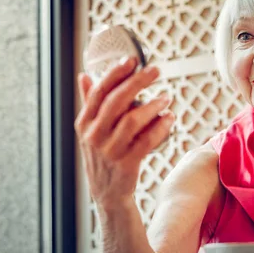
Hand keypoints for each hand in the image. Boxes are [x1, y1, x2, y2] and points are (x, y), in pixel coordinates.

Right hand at [74, 57, 174, 206]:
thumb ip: (89, 102)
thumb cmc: (103, 155)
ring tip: (166, 98)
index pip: (98, 92)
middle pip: (116, 101)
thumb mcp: (90, 130)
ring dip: (152, 106)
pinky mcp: (126, 163)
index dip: (115, 73)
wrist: (108, 193)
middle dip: (137, 82)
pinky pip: (146, 141)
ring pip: (132, 120)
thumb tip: (84, 75)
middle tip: (155, 71)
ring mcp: (109, 150)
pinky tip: (169, 118)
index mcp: (84, 123)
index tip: (132, 59)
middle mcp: (94, 135)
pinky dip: (159, 127)